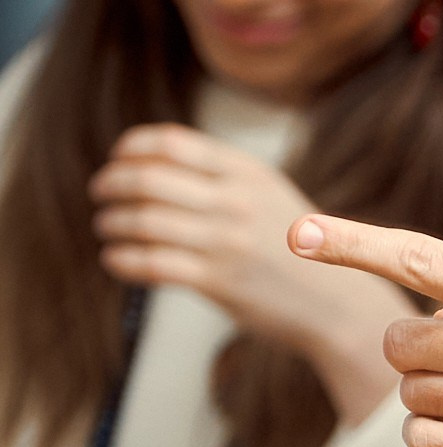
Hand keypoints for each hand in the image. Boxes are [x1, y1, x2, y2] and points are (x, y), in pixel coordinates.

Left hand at [92, 129, 410, 419]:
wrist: (337, 303)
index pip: (170, 143)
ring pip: (143, 221)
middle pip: (148, 179)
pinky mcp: (218, 282)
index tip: (118, 159)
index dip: (132, 148)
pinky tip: (114, 259)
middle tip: (101, 194)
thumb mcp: (270, 194)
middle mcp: (235, 202)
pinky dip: (121, 259)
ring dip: (111, 222)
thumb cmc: (298, 249)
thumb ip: (223, 175)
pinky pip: (150, 263)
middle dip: (112, 184)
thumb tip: (155, 161)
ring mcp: (226, 242)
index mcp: (247, 172)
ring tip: (106, 227)